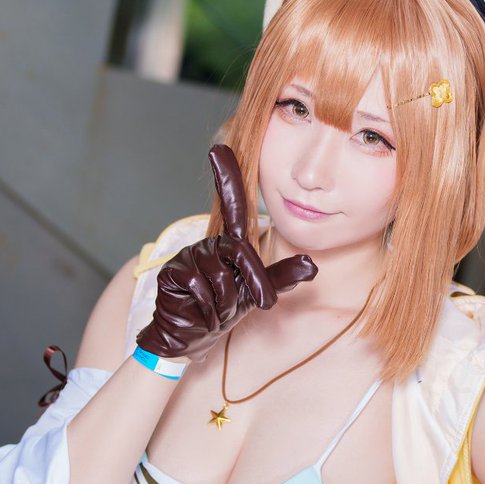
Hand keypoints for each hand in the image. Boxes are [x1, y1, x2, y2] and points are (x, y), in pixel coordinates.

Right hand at [136, 144, 316, 361]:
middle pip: (240, 250)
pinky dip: (208, 307)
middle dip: (254, 281)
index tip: (221, 147)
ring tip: (219, 310)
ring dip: (228, 302)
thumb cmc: (223, 310)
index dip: (228, 176)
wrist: (189, 336)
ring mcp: (188, 256)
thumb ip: (283, 277)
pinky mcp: (172, 272)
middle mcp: (208, 244)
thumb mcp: (257, 293)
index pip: (232, 206)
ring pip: (221, 276)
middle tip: (261, 302)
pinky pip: (201, 287)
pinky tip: (201, 312)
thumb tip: (312, 265)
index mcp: (229, 244)